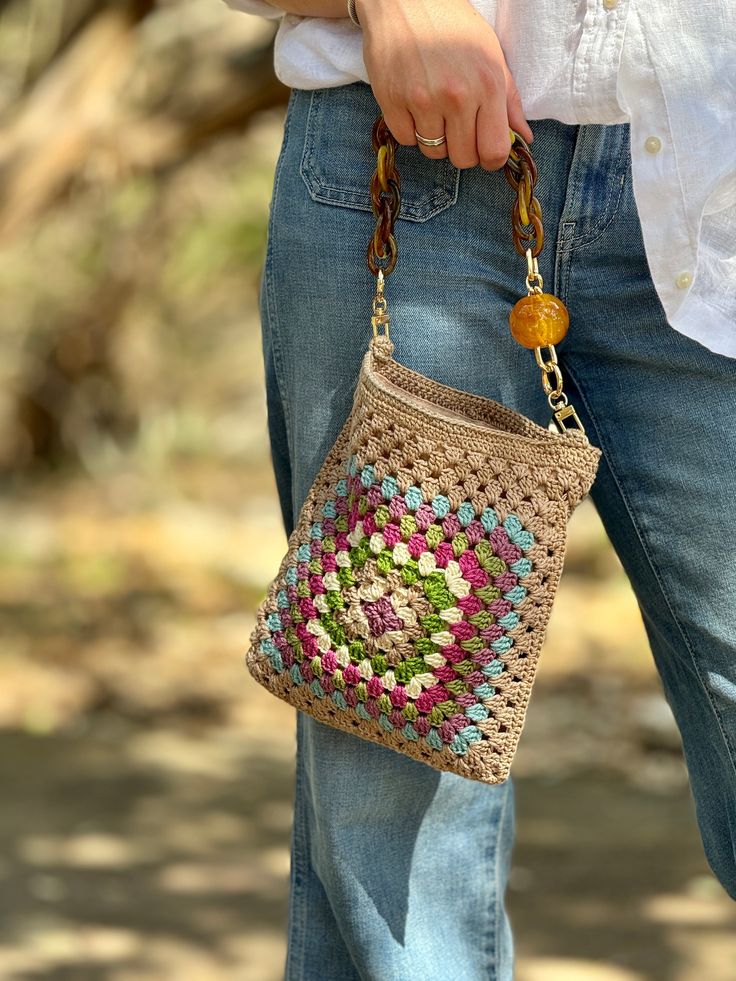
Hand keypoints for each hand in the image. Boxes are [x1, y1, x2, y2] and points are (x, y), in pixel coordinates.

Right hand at [356, 0, 532, 170]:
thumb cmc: (452, 25)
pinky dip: (411, 130)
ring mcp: (422, 99)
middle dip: (462, 149)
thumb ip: (509, 100)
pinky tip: (414, 106)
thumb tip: (524, 137)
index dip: (490, 157)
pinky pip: (407, 139)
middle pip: (463, 159)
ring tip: (434, 110)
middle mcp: (456, 95)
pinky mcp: (392, 101)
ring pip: (433, 152)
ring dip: (435, 139)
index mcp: (487, 84)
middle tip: (457, 127)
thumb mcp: (491, 54)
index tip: (483, 147)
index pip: (494, 151)